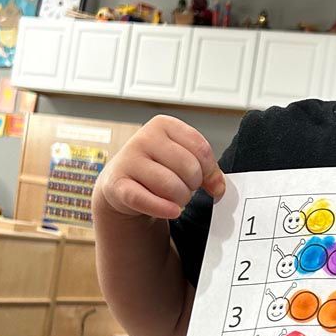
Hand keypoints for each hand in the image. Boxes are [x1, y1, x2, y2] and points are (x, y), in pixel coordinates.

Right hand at [95, 115, 225, 218]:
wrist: (121, 182)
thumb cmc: (158, 167)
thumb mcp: (183, 159)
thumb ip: (207, 169)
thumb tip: (218, 187)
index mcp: (163, 124)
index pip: (201, 149)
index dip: (210, 171)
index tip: (208, 182)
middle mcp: (143, 137)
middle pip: (189, 168)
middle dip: (193, 186)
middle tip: (185, 189)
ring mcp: (128, 160)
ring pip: (171, 186)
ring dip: (180, 200)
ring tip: (174, 198)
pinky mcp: (117, 184)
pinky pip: (145, 200)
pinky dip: (163, 209)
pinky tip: (172, 212)